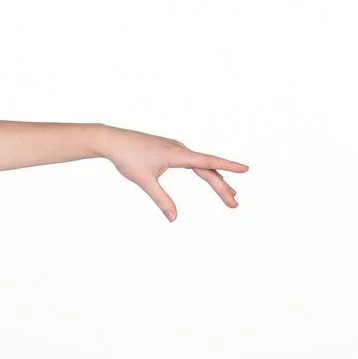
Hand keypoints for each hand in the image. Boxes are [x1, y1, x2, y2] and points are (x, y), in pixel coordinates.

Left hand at [96, 128, 244, 220]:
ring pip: (201, 165)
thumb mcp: (144, 181)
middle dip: (222, 187)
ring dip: (216, 179)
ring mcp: (176, 148)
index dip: (228, 166)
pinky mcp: (170, 149)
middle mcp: (180, 149)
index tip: (246, 169)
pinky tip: (209, 175)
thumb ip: (161, 199)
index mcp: (177, 154)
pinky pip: (193, 161)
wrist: (112, 140)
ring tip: (230, 194)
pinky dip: (204, 171)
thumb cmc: (127, 158)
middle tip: (234, 204)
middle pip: (207, 169)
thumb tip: (173, 218)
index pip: (208, 162)